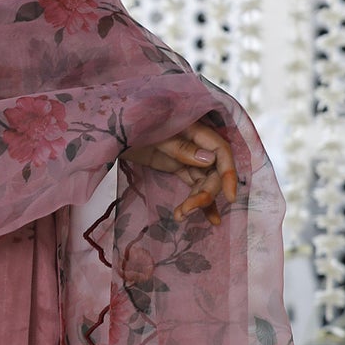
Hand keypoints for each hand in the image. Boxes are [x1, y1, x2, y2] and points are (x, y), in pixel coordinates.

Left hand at [122, 119, 237, 226]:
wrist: (113, 132)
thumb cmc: (133, 127)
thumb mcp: (155, 136)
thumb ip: (181, 148)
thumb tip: (210, 160)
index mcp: (196, 130)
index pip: (222, 152)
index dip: (229, 174)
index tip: (231, 197)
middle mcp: (198, 143)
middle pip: (214, 172)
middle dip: (205, 193)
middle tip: (187, 210)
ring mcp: (189, 156)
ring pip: (205, 181)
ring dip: (199, 201)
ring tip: (181, 216)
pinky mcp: (179, 166)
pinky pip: (194, 184)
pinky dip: (196, 200)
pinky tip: (200, 217)